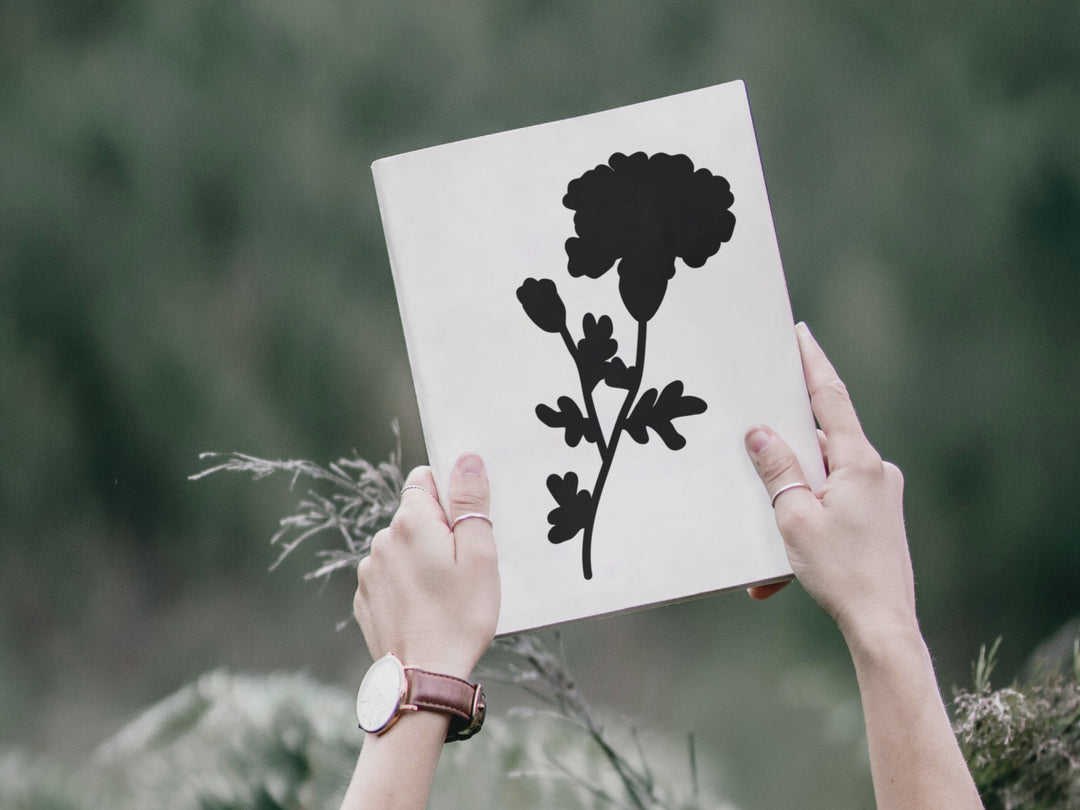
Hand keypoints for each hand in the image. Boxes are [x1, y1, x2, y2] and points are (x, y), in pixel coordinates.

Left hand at [353, 453, 500, 679]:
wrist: (423, 677)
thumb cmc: (460, 616)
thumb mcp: (480, 555)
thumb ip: (471, 502)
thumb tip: (466, 459)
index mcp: (411, 521)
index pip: (425, 479)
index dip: (449, 496)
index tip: (466, 524)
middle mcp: (382, 539)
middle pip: (415, 516)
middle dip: (439, 531)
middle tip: (464, 566)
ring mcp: (369, 571)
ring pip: (402, 548)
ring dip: (422, 560)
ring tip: (446, 593)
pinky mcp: (365, 599)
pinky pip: (390, 577)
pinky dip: (407, 585)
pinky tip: (426, 609)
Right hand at [744, 323, 915, 643]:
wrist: (883, 624)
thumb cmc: (841, 572)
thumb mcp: (795, 517)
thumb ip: (777, 469)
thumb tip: (760, 432)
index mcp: (858, 461)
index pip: (829, 397)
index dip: (811, 363)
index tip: (800, 333)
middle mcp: (875, 470)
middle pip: (820, 442)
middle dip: (784, 456)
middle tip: (756, 451)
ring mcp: (879, 495)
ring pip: (822, 482)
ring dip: (791, 506)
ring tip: (770, 548)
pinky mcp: (878, 518)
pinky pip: (833, 507)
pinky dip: (806, 527)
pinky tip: (784, 571)